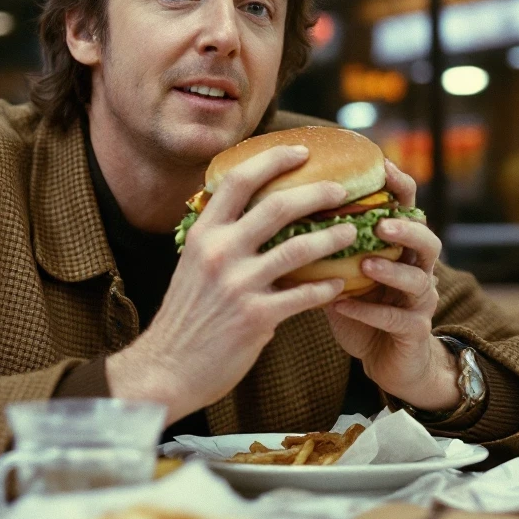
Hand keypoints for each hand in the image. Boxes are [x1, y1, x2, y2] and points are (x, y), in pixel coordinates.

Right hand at [107, 145, 357, 422]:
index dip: (273, 160)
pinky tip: (340, 283)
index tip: (301, 151)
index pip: (238, 180)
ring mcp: (237, 284)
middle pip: (277, 206)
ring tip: (351, 231)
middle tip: (341, 188)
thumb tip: (253, 214)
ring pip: (299, 248)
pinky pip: (304, 294)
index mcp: (203, 234)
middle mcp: (218, 252)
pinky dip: (326, 287)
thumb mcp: (192, 266)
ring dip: (333, 237)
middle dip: (316, 192)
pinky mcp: (256, 317)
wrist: (167, 367)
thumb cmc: (185, 317)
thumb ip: (220, 239)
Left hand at [324, 159, 459, 411]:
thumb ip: (322, 243)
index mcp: (399, 246)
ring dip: (392, 269)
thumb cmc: (357, 307)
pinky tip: (343, 306)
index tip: (382, 165)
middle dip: (406, 227)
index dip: (399, 185)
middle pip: (427, 239)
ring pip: (418, 279)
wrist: (387, 360)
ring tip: (366, 262)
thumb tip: (273, 209)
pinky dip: (370, 312)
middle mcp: (417, 268)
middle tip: (381, 221)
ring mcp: (420, 301)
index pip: (406, 207)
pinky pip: (398, 320)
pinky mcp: (414, 332)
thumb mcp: (340, 271)